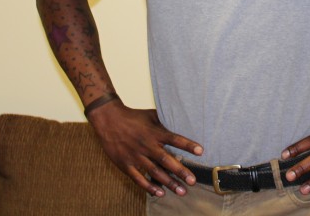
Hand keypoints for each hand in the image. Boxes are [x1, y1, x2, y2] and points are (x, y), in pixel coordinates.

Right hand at [87, 100, 203, 196]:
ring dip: (168, 183)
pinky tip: (160, 193)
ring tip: (181, 191)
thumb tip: (181, 120)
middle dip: (180, 171)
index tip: (200, 151)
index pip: (174, 139)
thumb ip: (165, 121)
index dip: (187, 145)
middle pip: (166, 160)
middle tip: (192, 181)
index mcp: (154, 132)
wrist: (109, 120)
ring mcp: (136, 156)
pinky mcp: (126, 165)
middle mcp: (147, 145)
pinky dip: (149, 187)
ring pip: (155, 172)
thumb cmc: (133, 117)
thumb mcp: (151, 115)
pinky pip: (139, 179)